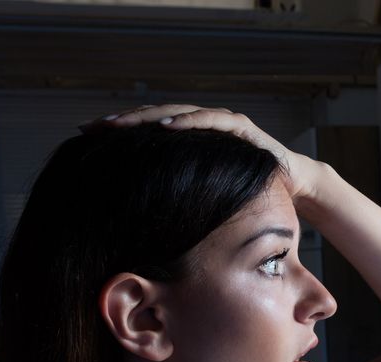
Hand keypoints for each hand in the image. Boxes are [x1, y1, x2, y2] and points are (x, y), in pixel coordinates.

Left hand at [78, 104, 326, 202]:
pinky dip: (189, 122)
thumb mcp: (208, 201)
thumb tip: (142, 230)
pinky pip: (212, 121)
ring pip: (178, 113)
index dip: (118, 135)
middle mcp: (203, 127)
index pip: (147, 133)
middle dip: (123, 122)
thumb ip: (182, 203)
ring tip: (120, 124)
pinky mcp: (243, 129)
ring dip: (148, 118)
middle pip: (155, 118)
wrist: (296, 189)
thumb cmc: (250, 198)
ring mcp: (223, 124)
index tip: (84, 140)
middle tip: (91, 128)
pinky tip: (167, 127)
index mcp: (191, 143)